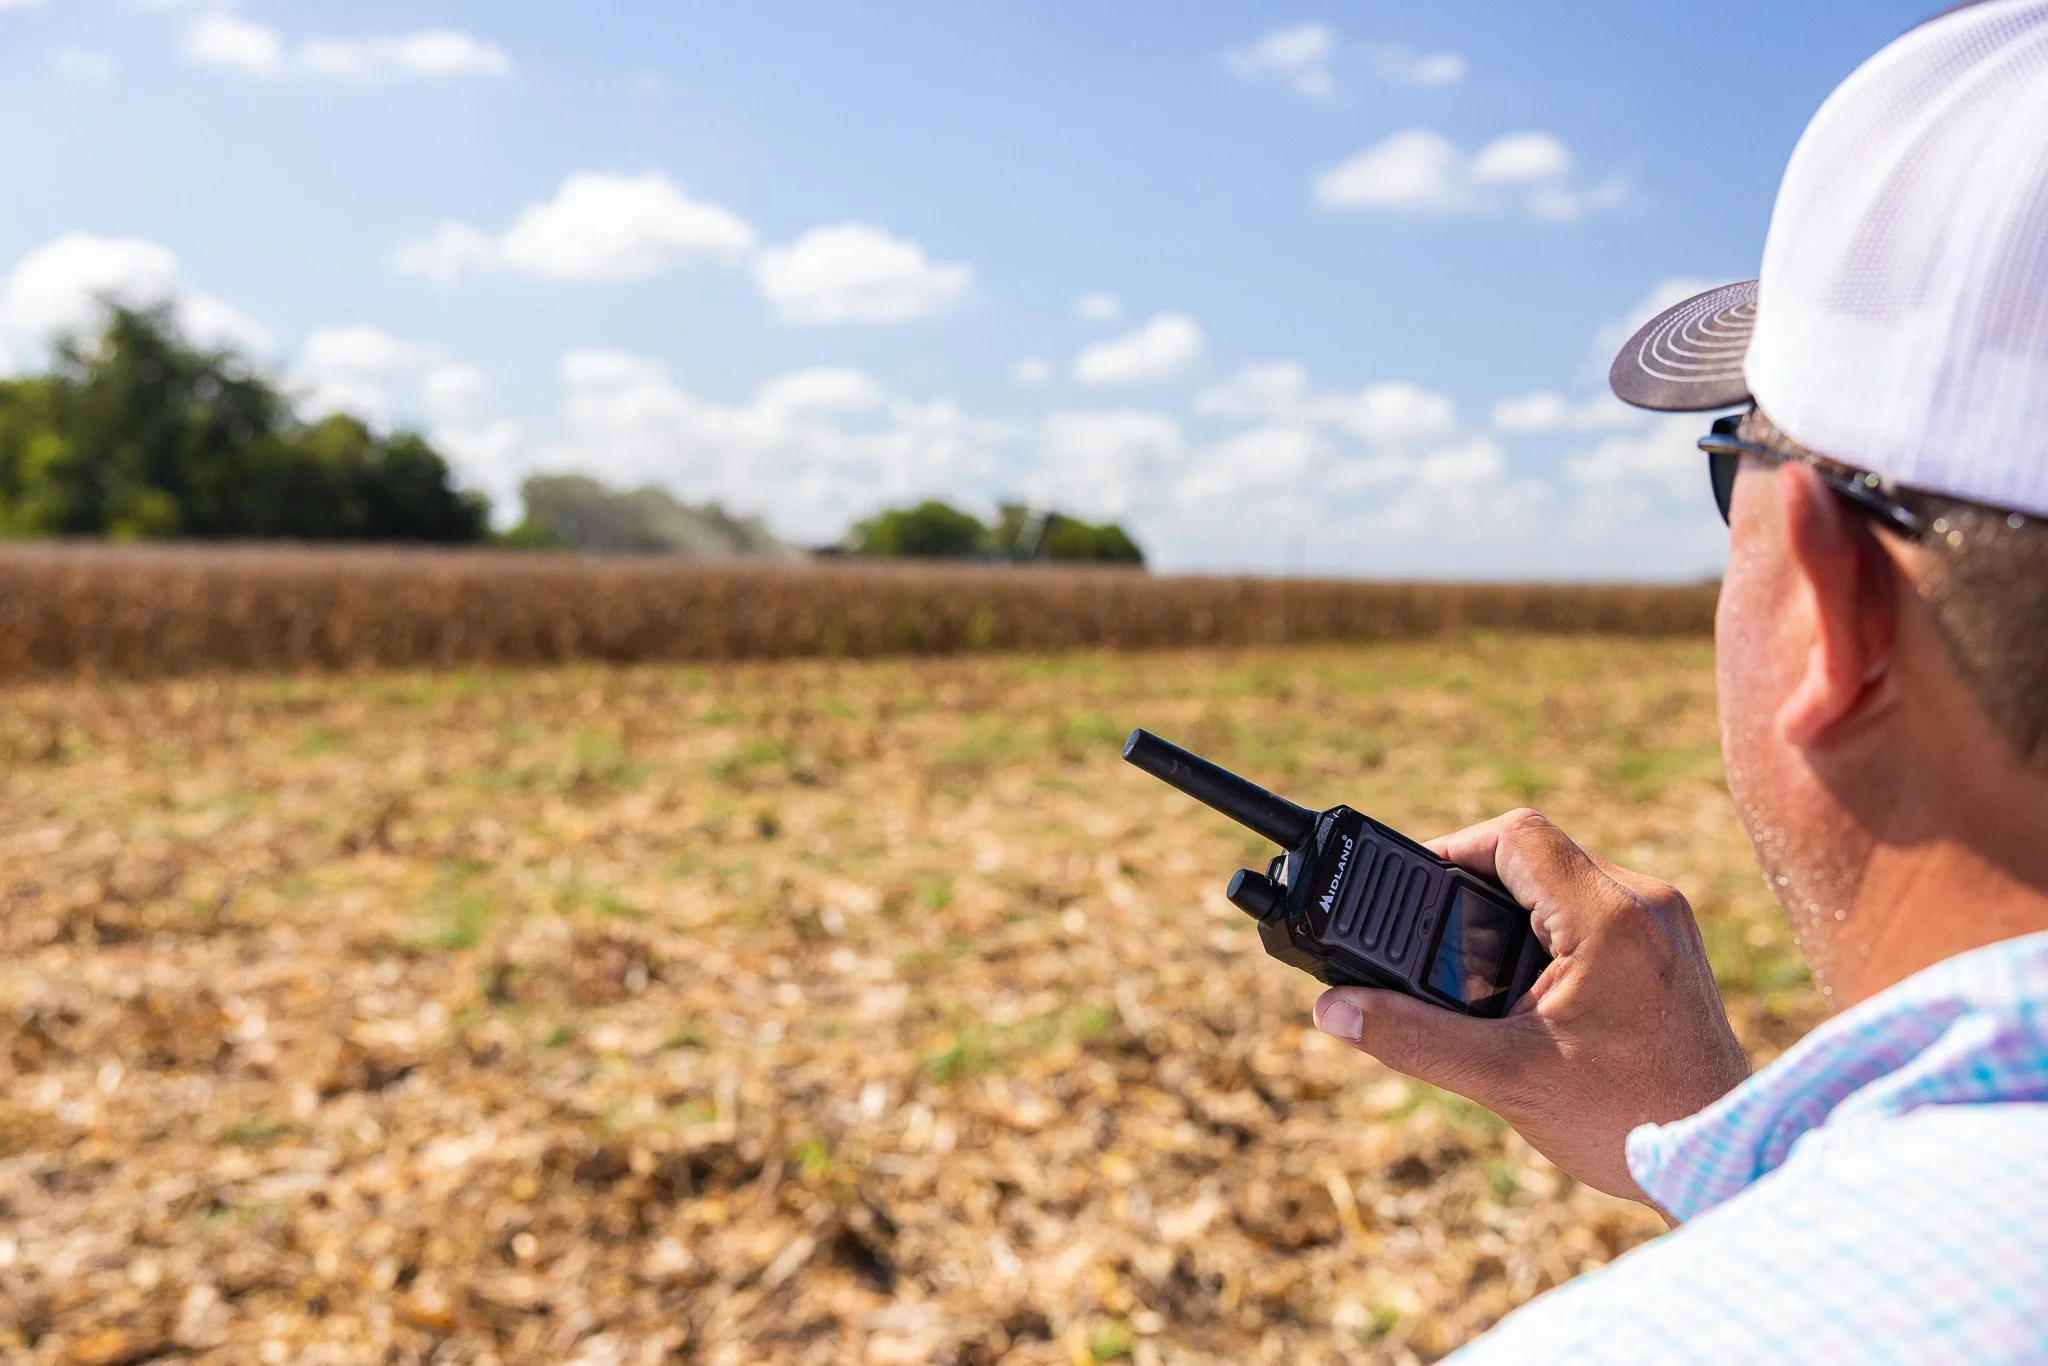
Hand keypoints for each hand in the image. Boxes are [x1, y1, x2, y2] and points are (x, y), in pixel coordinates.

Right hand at [1311, 809, 1748, 1207]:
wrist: (1721, 1163)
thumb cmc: (1630, 1122)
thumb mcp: (1505, 1078)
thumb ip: (1411, 1037)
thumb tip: (1334, 1010)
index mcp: (1611, 917)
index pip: (1515, 834)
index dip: (1450, 849)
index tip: (1409, 890)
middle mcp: (1647, 903)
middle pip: (1537, 852)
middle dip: (1474, 885)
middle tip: (1430, 932)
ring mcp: (1666, 924)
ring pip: (1566, 878)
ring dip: (1511, 908)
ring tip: (1471, 961)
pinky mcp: (1671, 950)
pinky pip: (1595, 908)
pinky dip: (1548, 930)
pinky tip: (1524, 986)